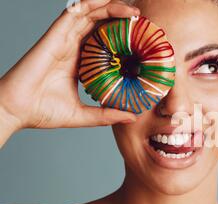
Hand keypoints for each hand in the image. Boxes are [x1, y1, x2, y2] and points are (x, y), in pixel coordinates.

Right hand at [0, 0, 139, 132]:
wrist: (15, 110)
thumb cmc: (42, 112)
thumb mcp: (83, 114)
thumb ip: (106, 114)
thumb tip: (132, 117)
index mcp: (79, 62)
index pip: (104, 42)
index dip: (121, 37)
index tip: (141, 40)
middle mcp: (72, 47)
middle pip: (99, 24)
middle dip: (120, 18)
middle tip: (140, 20)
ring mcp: (63, 39)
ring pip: (89, 13)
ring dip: (111, 7)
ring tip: (132, 11)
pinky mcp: (54, 36)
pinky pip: (73, 13)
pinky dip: (90, 5)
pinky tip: (108, 3)